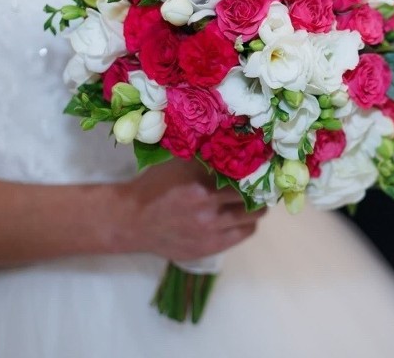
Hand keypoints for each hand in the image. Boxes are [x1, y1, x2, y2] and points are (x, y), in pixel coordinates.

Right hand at [111, 160, 264, 260]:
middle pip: (252, 200)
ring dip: (256, 209)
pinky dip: (247, 224)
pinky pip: (242, 235)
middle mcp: (208, 212)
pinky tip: (241, 216)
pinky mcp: (209, 248)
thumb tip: (236, 145)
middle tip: (261, 184)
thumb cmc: (156, 186)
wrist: (132, 221)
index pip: (244, 179)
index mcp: (200, 188)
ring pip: (251, 219)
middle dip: (259, 191)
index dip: (256, 172)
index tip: (262, 167)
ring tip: (254, 200)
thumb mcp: (179, 164)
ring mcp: (209, 233)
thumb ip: (207, 158)